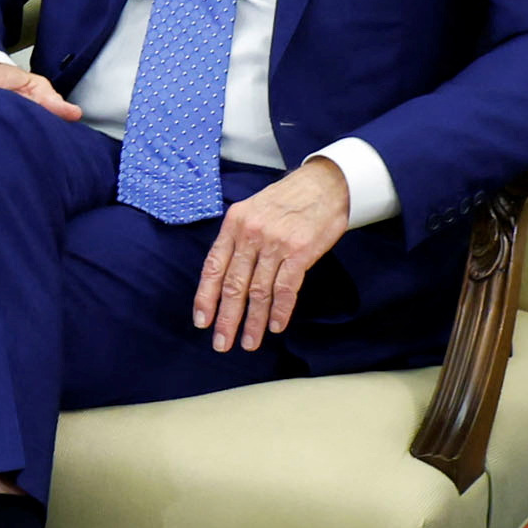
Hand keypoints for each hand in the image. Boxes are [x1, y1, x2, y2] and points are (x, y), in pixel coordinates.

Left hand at [191, 156, 352, 352]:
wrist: (325, 184)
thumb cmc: (287, 201)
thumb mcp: (252, 211)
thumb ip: (238, 241)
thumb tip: (224, 277)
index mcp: (234, 225)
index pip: (212, 267)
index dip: (205, 297)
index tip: (202, 321)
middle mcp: (251, 234)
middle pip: (233, 285)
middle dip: (226, 318)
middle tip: (222, 343)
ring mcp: (276, 243)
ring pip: (259, 291)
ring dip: (253, 321)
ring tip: (249, 342)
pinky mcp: (300, 252)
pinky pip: (286, 288)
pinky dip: (280, 310)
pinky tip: (275, 326)